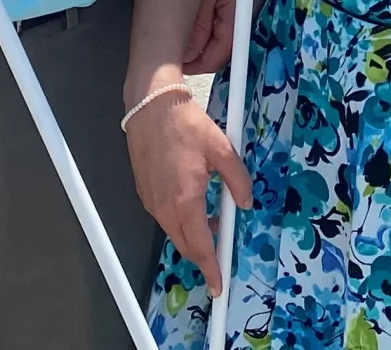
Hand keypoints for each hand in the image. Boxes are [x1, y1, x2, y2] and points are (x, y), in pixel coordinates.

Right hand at [125, 88, 252, 289]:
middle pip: (185, 245)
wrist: (151, 106)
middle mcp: (164, 207)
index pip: (200, 246)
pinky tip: (193, 204)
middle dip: (203, 255)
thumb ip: (237, 180)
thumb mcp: (221, 148)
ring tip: (212, 222)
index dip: (211, 267)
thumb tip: (246, 203)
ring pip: (174, 232)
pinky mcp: (144, 193)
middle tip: (221, 254)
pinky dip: (180, 221)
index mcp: (185, 199)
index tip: (218, 284)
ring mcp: (151, 201)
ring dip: (192, 235)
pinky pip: (164, 218)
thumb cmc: (185, 124)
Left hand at [180, 0, 244, 73]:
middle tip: (173, 41)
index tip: (175, 61)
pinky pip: (231, 8)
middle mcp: (250, 9)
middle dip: (199, 47)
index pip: (220, 55)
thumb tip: (187, 51)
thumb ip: (201, 18)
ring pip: (226, 25)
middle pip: (224, 43)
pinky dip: (213, 10)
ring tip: (180, 20)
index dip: (196, 63)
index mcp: (240, 12)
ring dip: (205, 28)